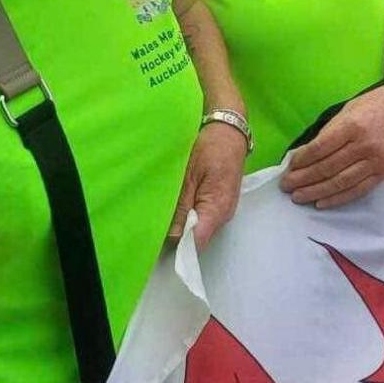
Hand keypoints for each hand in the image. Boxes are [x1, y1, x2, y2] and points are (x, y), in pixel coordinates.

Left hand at [168, 119, 247, 247]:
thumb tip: (172, 235)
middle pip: (198, 239)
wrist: (230, 132)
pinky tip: (177, 210)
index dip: (178, 249)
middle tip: (153, 233)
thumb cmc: (210, 149)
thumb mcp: (189, 174)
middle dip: (177, 240)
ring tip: (162, 221)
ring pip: (200, 230)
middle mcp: (224, 216)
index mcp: (217, 209)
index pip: (197, 242)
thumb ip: (181, 205)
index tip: (157, 249)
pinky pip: (203, 219)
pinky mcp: (220, 205)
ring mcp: (224, 211)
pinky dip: (190, 218)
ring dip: (183, 229)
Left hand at [280, 81, 383, 207]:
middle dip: (303, 179)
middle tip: (286, 187)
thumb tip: (309, 151)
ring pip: (340, 182)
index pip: (320, 148)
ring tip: (299, 197)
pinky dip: (338, 198)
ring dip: (316, 192)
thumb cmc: (383, 102)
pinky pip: (358, 189)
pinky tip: (322, 202)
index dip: (301, 161)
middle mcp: (363, 145)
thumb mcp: (353, 107)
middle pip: (327, 168)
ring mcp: (376, 161)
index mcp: (352, 125)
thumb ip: (333, 129)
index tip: (288, 167)